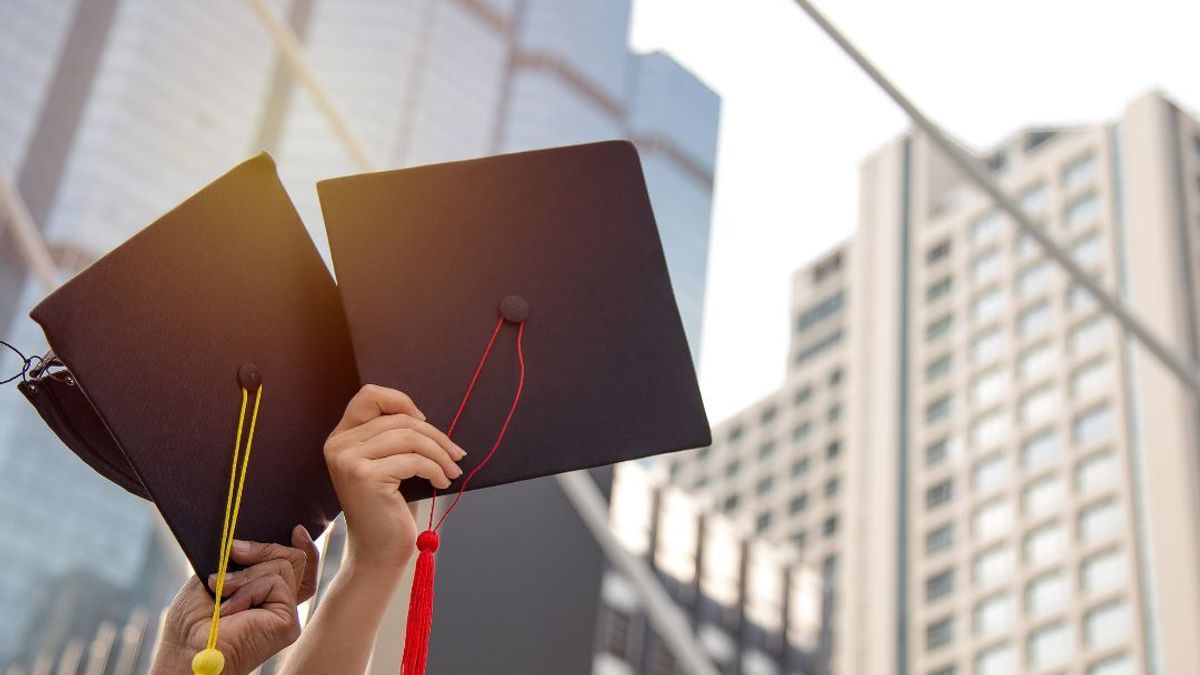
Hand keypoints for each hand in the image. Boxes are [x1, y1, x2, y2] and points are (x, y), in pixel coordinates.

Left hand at [151, 527, 318, 674]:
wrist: (185, 648)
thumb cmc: (193, 620)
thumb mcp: (218, 575)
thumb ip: (242, 560)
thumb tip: (252, 540)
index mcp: (268, 595)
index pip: (300, 568)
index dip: (304, 548)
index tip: (296, 530)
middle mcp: (282, 605)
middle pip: (296, 559)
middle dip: (264, 548)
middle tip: (234, 551)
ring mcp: (287, 614)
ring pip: (284, 566)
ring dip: (245, 574)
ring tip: (221, 591)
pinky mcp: (288, 623)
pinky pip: (276, 583)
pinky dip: (248, 590)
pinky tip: (229, 608)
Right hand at [323, 385, 465, 571]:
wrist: (378, 552)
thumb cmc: (389, 508)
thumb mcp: (389, 465)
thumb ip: (393, 437)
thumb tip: (425, 418)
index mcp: (342, 438)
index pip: (368, 396)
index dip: (400, 400)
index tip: (424, 420)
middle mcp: (339, 445)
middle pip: (398, 419)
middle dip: (435, 435)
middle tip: (456, 454)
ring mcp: (348, 460)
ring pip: (409, 437)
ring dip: (440, 453)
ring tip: (453, 470)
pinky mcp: (364, 476)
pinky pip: (413, 460)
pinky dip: (436, 469)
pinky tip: (442, 482)